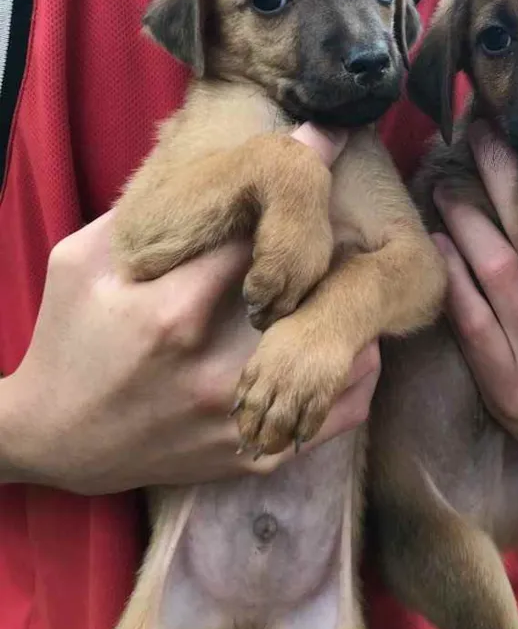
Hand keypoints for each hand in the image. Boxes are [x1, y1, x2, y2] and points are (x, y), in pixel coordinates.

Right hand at [0, 124, 380, 493]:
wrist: (55, 441)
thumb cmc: (66, 343)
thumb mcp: (77, 266)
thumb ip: (132, 217)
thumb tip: (193, 173)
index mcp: (173, 310)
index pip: (261, 242)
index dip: (289, 209)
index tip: (305, 188)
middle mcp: (214, 367)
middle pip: (313, 301)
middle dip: (333, 266)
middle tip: (343, 246)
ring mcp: (239, 416)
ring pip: (340, 365)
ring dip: (351, 324)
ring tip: (347, 298)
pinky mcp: (251, 456)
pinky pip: (331, 418)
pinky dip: (349, 380)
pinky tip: (342, 352)